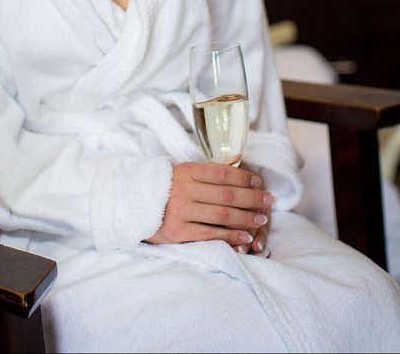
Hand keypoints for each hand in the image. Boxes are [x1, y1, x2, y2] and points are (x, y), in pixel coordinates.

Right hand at [145, 161, 273, 246]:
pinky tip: (245, 237)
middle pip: (227, 194)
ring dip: (246, 217)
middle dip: (252, 198)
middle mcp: (185, 190)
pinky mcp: (178, 231)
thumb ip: (207, 172)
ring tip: (261, 219)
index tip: (259, 181)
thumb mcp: (181, 173)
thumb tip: (238, 163)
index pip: (222, 173)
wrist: (131, 207)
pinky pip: (210, 234)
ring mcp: (181, 211)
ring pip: (222, 214)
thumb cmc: (163, 189)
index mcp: (187, 172)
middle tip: (269, 200)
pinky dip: (230, 236)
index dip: (244, 177)